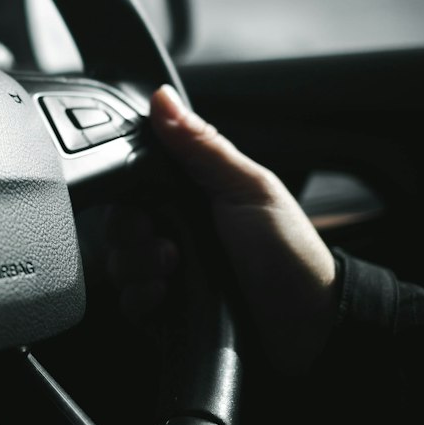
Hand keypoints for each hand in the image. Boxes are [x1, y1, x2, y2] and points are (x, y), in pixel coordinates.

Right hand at [108, 85, 338, 375]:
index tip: (145, 205)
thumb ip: (202, 144)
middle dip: (133, 235)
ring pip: (117, 262)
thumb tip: (163, 97)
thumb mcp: (248, 188)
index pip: (134, 181)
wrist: (307, 326)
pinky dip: (140, 299)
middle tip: (169, 244)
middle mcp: (175, 229)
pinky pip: (126, 301)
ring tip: (174, 273)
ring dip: (138, 269)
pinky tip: (167, 297)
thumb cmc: (289, 252)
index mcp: (192, 193)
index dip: (127, 191)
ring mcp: (167, 271)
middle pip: (118, 222)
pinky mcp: (163, 309)